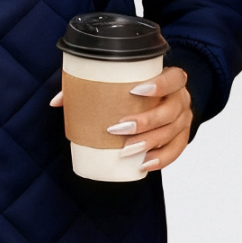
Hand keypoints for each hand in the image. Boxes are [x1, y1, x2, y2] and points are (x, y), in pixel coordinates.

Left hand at [49, 66, 193, 171]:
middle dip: (145, 122)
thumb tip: (56, 102)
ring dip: (149, 143)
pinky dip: (162, 159)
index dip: (158, 85)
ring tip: (127, 150)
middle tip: (119, 129)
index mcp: (172, 80)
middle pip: (170, 111)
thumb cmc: (140, 87)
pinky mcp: (182, 137)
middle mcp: (182, 99)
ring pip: (172, 133)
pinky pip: (176, 151)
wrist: (166, 97)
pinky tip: (144, 164)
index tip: (135, 90)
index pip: (174, 78)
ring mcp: (184, 120)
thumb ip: (90, 85)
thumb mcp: (122, 81)